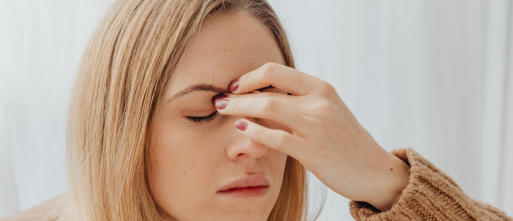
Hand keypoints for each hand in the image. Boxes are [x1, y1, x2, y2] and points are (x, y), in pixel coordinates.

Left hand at [214, 62, 409, 210]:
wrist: (374, 170)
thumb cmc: (347, 142)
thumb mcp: (328, 112)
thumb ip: (301, 102)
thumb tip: (264, 98)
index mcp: (321, 89)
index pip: (277, 71)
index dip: (251, 76)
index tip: (235, 86)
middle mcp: (319, 102)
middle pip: (268, 89)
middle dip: (238, 94)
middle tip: (219, 99)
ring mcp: (316, 126)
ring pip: (268, 107)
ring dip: (239, 108)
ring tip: (222, 110)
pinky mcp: (312, 150)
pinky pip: (276, 137)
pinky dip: (254, 130)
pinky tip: (241, 128)